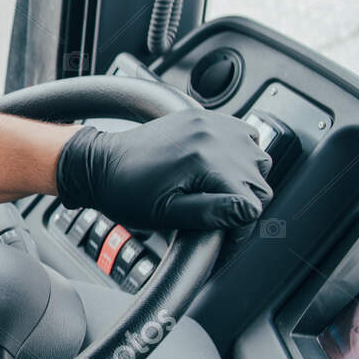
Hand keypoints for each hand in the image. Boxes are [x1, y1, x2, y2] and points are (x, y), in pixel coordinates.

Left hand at [55, 109, 272, 230]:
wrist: (100, 163)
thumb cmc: (124, 191)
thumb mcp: (164, 214)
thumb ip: (210, 213)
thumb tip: (247, 213)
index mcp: (204, 161)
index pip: (251, 204)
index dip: (240, 230)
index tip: (225, 241)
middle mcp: (213, 136)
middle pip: (259, 182)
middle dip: (244, 207)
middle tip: (219, 221)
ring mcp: (210, 123)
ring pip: (259, 160)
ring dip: (246, 182)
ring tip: (217, 197)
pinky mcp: (205, 118)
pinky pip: (245, 137)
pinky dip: (241, 157)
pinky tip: (220, 171)